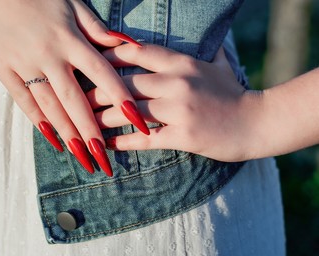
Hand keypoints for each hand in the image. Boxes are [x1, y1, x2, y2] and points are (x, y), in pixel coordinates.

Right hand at [0, 0, 147, 175]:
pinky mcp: (4, 71)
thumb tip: (129, 47)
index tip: (139, 122)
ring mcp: (23, 64)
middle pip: (74, 100)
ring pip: (50, 106)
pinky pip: (24, 102)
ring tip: (84, 160)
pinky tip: (56, 143)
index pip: (101, 73)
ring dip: (68, 135)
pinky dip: (40, 123)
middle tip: (105, 161)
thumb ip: (98, 28)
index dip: (121, 98)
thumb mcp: (73, 3)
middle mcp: (48, 55)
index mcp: (69, 38)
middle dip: (91, 133)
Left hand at [88, 43, 262, 161]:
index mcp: (182, 63)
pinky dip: (123, 142)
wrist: (257, 122)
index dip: (108, 55)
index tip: (88, 60)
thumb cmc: (234, 93)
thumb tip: (198, 34)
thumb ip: (201, 49)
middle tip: (75, 97)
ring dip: (102, 118)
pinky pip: (144, 139)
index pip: (136, 53)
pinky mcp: (183, 136)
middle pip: (124, 84)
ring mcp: (179, 110)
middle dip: (95, 91)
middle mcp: (177, 83)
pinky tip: (107, 145)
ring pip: (129, 111)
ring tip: (83, 123)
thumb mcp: (218, 65)